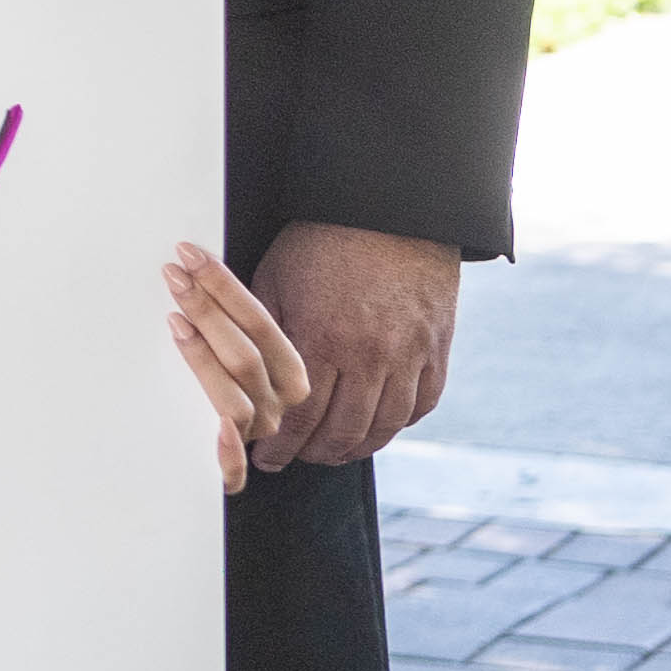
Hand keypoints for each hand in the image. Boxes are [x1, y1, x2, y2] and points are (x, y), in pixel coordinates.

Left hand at [161, 242, 303, 495]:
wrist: (266, 431)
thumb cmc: (246, 368)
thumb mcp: (253, 337)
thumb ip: (238, 318)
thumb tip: (199, 264)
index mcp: (295, 371)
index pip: (262, 324)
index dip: (224, 288)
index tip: (189, 255)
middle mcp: (284, 404)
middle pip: (246, 358)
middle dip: (208, 311)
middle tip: (174, 276)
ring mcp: (261, 433)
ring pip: (234, 401)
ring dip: (204, 360)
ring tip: (176, 321)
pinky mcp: (235, 466)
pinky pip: (234, 471)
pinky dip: (227, 454)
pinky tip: (215, 429)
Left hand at [252, 220, 460, 465]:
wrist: (390, 211)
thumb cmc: (320, 242)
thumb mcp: (274, 281)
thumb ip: (259, 334)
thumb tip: (234, 377)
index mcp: (320, 339)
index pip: (297, 416)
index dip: (281, 444)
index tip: (266, 456)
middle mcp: (367, 355)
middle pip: (341, 431)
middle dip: (314, 454)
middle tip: (298, 459)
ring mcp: (408, 355)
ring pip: (383, 426)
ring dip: (355, 448)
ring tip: (333, 453)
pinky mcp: (436, 349)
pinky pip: (422, 405)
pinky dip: (398, 424)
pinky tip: (376, 428)